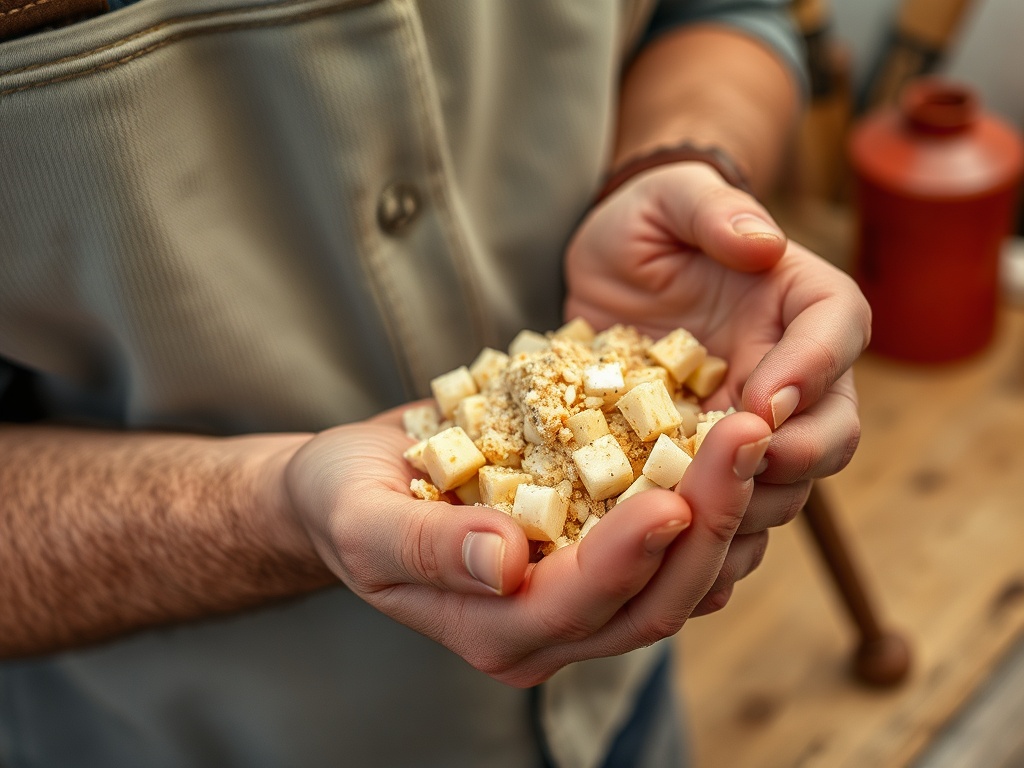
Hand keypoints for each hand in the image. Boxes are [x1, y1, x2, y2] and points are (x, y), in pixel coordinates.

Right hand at [284, 403, 770, 686]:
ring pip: (681, 574)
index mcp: (495, 631)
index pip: (581, 605)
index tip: (673, 494)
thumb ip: (426, 548)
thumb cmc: (345, 502)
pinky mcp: (597, 548)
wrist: (352, 489)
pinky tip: (729, 436)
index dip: (630, 556)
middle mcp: (551, 627)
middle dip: (709, 520)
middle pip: (655, 598)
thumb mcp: (363, 520)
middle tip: (749, 438)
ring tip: (758, 428)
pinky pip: (672, 538)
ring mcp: (582, 592)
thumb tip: (504, 562)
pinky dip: (709, 495)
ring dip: (727, 506)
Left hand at [565, 162, 870, 612]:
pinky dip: (713, 539)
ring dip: (754, 510)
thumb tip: (763, 244)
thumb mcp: (671, 199)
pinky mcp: (707, 458)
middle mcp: (793, 369)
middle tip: (740, 474)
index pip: (837, 334)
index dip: (812, 372)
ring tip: (703, 530)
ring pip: (786, 483)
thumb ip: (715, 212)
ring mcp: (752, 421)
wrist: (610, 270)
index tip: (760, 401)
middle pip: (833, 427)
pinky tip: (678, 564)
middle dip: (797, 458)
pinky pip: (730, 507)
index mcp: (802, 302)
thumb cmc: (648, 222)